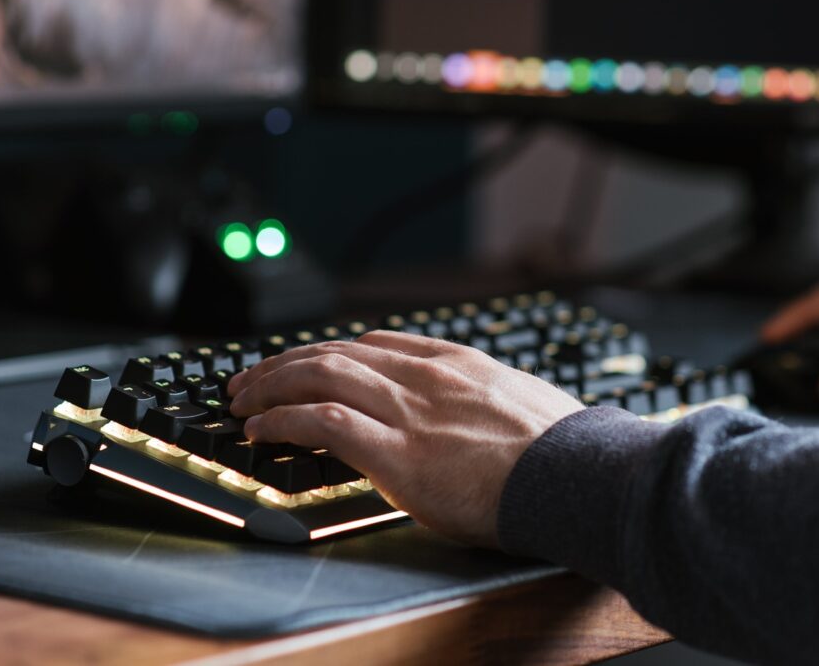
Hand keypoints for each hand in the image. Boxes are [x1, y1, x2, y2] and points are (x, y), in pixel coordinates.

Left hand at [227, 332, 583, 546]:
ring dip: (272, 385)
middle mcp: (428, 377)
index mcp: (460, 363)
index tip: (310, 363)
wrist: (576, 475)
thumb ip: (487, 403)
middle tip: (253, 378)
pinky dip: (283, 420)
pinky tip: (260, 430)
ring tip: (242, 400)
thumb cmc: (562, 454)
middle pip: (338, 351)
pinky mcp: (397, 453)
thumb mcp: (525, 405)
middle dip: (286, 362)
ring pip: (321, 376)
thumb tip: (480, 421)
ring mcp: (410, 411)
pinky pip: (322, 423)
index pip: (379, 342)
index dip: (333, 351)